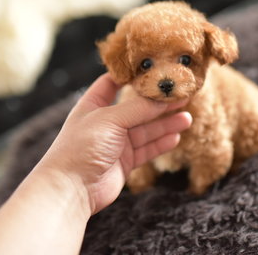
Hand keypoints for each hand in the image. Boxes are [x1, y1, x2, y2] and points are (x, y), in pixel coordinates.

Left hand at [38, 73, 191, 214]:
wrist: (71, 189)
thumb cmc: (82, 147)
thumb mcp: (110, 119)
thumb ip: (138, 108)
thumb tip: (162, 98)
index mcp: (94, 104)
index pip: (113, 82)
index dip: (131, 75)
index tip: (154, 68)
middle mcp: (106, 122)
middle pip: (137, 107)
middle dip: (159, 103)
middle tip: (181, 95)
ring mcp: (116, 142)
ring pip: (146, 129)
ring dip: (166, 124)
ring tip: (187, 117)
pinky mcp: (125, 161)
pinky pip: (147, 149)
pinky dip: (161, 143)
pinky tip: (175, 137)